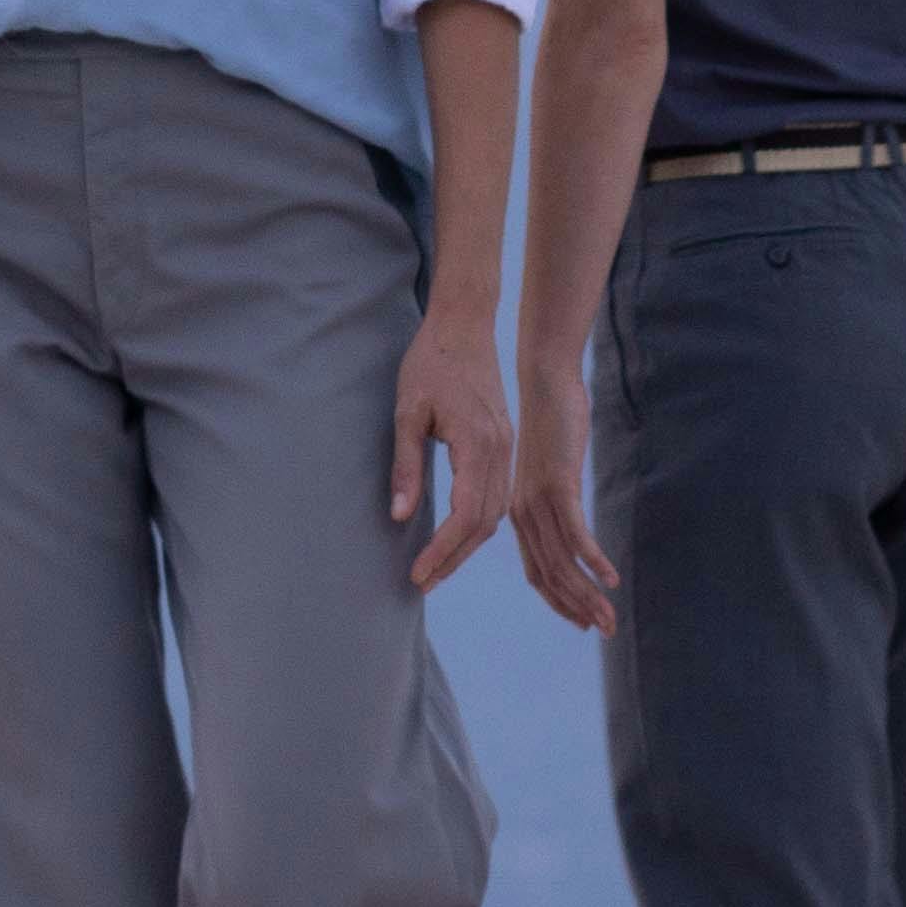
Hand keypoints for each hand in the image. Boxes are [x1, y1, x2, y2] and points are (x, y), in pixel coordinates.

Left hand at [387, 306, 511, 592]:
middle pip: (483, 523)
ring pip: (495, 513)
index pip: (465, 515)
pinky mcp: (504, 444)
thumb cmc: (431, 363)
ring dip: (467, 545)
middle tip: (422, 582)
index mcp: (478, 444)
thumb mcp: (407, 413)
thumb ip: (406, 466)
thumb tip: (399, 516)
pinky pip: (497, 495)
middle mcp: (500, 451)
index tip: (417, 574)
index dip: (442, 551)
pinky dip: (478, 523)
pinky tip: (456, 535)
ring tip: (436, 567)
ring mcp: (506, 448)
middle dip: (453, 558)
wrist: (465, 325)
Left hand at [504, 353, 616, 632]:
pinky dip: (593, 559)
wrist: (543, 380)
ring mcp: (539, 500)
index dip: (559, 602)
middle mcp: (524, 513)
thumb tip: (564, 525)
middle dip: (577, 609)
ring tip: (610, 618)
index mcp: (519, 514)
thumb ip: (553, 501)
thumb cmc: (548, 423)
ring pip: (563, 562)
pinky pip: (576, 532)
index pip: (538, 572)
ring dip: (588, 594)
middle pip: (551, 575)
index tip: (582, 623)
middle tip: (604, 632)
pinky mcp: (557, 484)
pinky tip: (610, 578)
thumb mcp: (548, 469)